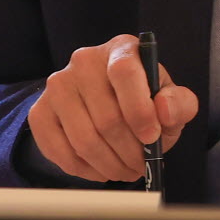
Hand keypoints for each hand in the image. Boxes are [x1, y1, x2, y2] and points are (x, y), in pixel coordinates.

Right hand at [27, 33, 199, 181]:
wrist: (108, 103)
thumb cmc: (144, 100)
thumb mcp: (171, 99)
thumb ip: (179, 103)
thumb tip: (164, 110)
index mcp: (121, 49)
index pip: (124, 72)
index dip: (139, 110)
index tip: (151, 138)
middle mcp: (85, 60)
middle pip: (106, 116)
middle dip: (129, 152)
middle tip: (140, 166)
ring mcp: (58, 85)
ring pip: (83, 139)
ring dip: (109, 165)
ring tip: (124, 170)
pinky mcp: (40, 111)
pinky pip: (60, 151)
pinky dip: (84, 170)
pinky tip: (100, 169)